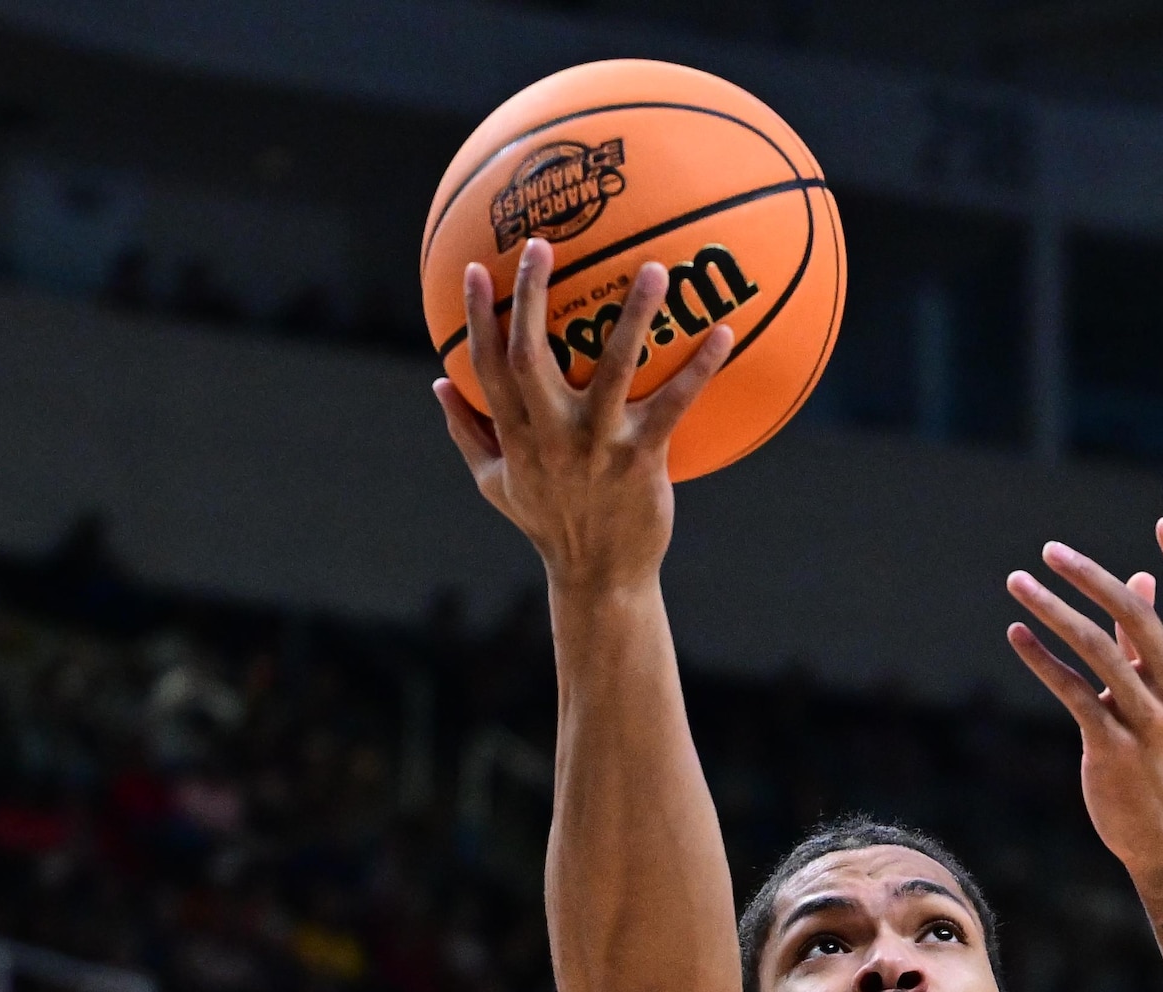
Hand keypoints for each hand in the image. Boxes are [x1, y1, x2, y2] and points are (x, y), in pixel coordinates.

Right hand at [431, 244, 730, 592]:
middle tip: (543, 243)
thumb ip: (466, 431)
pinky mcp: (643, 459)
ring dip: (634, 317)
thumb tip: (438, 383)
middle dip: (532, 297)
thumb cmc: (548, 524)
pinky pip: (675, 406)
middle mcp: (551, 435)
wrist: (598, 578)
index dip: (478, 317)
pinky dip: (700, 369)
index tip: (475, 268)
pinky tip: (725, 333)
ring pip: (613, 369)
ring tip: (654, 269)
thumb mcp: (496, 483)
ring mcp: (598, 445)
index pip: (487, 366)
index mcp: (515, 436)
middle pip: (532, 355)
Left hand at [1006, 519, 1162, 864]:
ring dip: (1052, 610)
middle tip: (1051, 550)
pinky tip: (1016, 635)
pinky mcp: (1112, 747)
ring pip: (1096, 648)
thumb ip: (1146, 640)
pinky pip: (1073, 691)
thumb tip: (1139, 579)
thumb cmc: (1160, 759)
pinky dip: (1041, 659)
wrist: (1162, 835)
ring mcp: (1148, 721)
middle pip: (1137, 616)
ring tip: (1017, 582)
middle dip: (1091, 577)